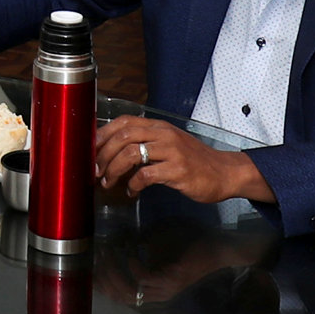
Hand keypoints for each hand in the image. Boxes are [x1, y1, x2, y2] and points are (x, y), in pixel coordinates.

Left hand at [92, 117, 270, 212]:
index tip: (90, 148)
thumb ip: (146, 142)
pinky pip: (146, 175)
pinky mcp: (177, 170)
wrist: (224, 172)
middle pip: (123, 136)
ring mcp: (171, 151)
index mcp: (159, 127)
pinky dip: (133, 185)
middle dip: (103, 155)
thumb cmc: (194, 160)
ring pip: (131, 154)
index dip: (103, 134)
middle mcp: (164, 135)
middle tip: (96, 170)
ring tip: (109, 182)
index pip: (124, 122)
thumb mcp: (169, 143)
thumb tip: (115, 149)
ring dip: (114, 170)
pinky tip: (132, 191)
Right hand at [94, 224, 267, 307]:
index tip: (88, 264)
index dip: (101, 282)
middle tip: (93, 257)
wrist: (218, 246)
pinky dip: (133, 265)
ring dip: (114, 271)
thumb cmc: (187, 242)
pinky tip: (129, 250)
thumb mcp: (156, 241)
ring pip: (129, 290)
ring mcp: (164, 289)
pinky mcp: (172, 280)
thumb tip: (114, 236)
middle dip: (103, 277)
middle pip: (120, 296)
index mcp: (151, 287)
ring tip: (106, 252)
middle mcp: (155, 294)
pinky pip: (145, 278)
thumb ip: (136, 243)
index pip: (118, 293)